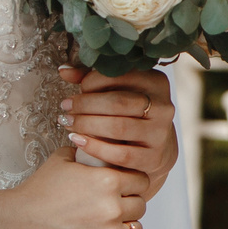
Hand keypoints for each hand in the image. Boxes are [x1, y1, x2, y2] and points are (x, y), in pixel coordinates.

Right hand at [0, 150, 150, 228]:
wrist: (13, 226)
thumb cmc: (35, 193)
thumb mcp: (61, 161)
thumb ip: (88, 153)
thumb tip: (101, 148)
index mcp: (108, 181)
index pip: (142, 181)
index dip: (132, 184)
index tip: (123, 189)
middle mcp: (113, 208)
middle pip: (140, 206)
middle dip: (128, 205)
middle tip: (110, 208)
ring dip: (125, 227)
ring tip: (106, 226)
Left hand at [59, 65, 176, 197]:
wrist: (155, 145)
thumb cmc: (130, 112)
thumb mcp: (118, 90)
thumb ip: (92, 79)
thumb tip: (64, 71)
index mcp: (156, 82)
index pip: (120, 76)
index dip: (91, 82)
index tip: (75, 90)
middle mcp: (163, 106)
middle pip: (118, 102)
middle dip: (86, 105)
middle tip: (65, 108)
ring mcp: (160, 133)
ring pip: (118, 127)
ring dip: (87, 125)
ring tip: (68, 123)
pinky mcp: (154, 157)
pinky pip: (121, 154)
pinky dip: (95, 147)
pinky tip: (78, 141)